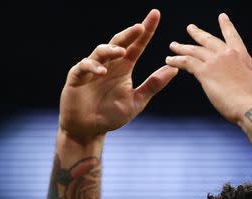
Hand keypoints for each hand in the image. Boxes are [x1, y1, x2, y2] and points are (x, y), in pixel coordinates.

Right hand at [59, 9, 178, 142]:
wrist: (88, 129)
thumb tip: (174, 68)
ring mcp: (91, 68)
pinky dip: (92, 66)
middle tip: (140, 27)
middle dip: (129, 34)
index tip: (156, 15)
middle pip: (119, 43)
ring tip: (120, 52)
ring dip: (110, 50)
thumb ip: (153, 85)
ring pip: (101, 51)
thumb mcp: (136, 101)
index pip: (136, 45)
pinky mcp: (77, 77)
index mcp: (124, 67)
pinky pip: (84, 66)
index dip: (146, 31)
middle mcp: (108, 64)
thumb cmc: (111, 115)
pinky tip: (102, 71)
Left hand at [166, 13, 251, 124]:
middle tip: (190, 28)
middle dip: (198, 34)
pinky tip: (169, 60)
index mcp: (242, 56)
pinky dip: (177, 60)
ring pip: (194, 51)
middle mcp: (228, 54)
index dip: (226, 26)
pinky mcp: (205, 72)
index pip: (232, 36)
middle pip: (209, 40)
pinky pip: (187, 62)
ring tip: (173, 45)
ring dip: (182, 47)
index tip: (222, 16)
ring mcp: (215, 62)